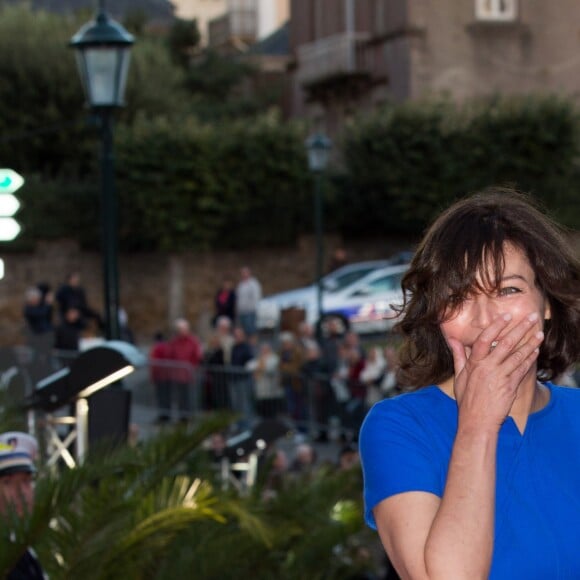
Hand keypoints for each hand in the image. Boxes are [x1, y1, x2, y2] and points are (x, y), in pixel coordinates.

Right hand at [447, 312, 543, 431]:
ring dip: (530, 343)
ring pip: (518, 356)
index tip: (506, 316)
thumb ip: (458, 355)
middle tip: (531, 318)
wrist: (477, 421)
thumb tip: (452, 339)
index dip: (496, 326)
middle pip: (505, 344)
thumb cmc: (466, 399)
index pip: (484, 339)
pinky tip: (535, 352)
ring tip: (539, 333)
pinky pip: (522, 370)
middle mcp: (487, 368)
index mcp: (474, 364)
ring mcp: (500, 377)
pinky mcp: (510, 387)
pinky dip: (529, 360)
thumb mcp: (459, 376)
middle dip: (520, 329)